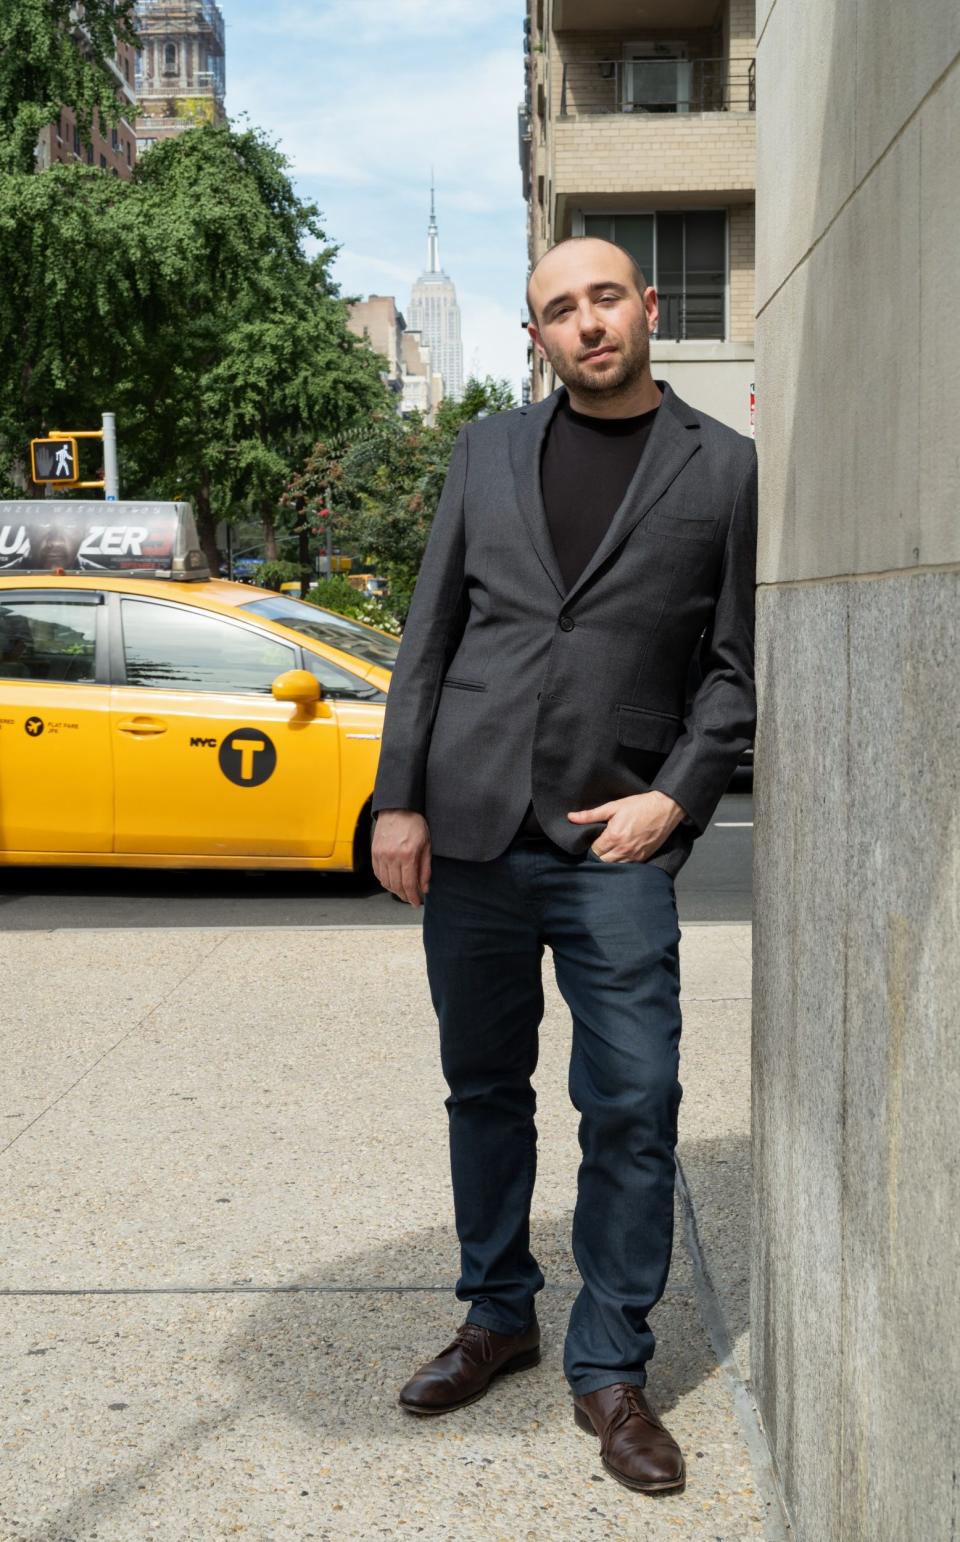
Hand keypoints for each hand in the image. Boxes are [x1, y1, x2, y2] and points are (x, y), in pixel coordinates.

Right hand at [372, 810, 431, 905]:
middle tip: (410, 899)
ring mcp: (381, 854)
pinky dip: (384, 881)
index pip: (409, 884)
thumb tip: (424, 887)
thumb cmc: (414, 823)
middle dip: (404, 896)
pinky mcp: (374, 852)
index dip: (412, 897)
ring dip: (394, 890)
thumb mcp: (427, 845)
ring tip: (402, 892)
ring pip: (385, 881)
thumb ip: (425, 868)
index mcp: (407, 855)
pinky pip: (378, 873)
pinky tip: (391, 881)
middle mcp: (392, 856)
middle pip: (396, 886)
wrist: (398, 808)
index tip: (416, 903)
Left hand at [567, 791, 686, 862]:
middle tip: (598, 847)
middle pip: (602, 862)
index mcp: (613, 836)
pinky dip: (621, 863)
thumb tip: (570, 817)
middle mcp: (623, 849)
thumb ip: (590, 815)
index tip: (591, 841)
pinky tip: (619, 855)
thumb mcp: (613, 807)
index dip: (590, 847)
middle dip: (597, 856)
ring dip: (608, 861)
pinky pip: (627, 866)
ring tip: (607, 852)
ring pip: (614, 866)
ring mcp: (634, 856)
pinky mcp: (643, 858)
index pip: (594, 851)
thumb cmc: (639, 805)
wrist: (664, 808)